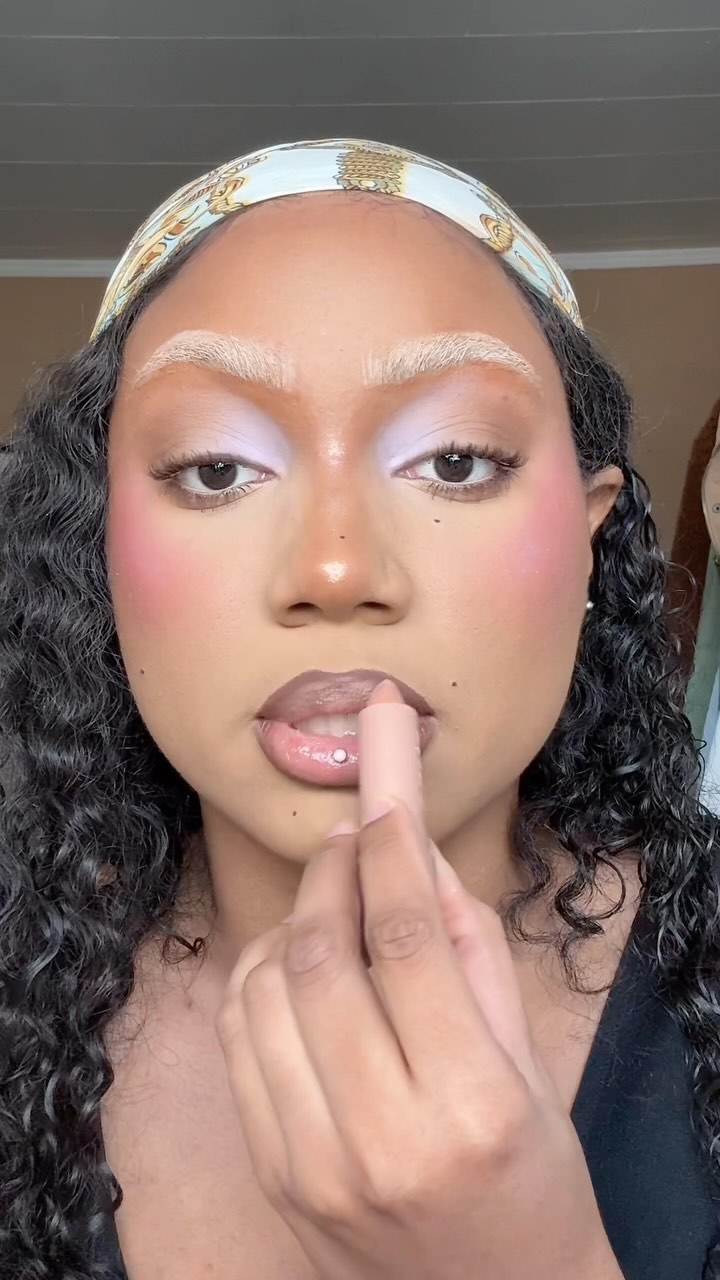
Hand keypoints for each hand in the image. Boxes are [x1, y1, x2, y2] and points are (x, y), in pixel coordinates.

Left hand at [216, 798, 622, 1279]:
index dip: (390, 857)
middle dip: (330, 875)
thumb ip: (474, 953)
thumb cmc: (533, 1182)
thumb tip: (417, 856)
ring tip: (326, 901)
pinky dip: (257, 980)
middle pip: (321, 960)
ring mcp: (313, 1165)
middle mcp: (382, 1139)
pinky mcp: (272, 1176)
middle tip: (349, 839)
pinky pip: (238, 1044)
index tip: (386, 811)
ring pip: (263, 993)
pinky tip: (292, 960)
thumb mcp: (531, 1064)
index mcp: (471, 1107)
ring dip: (290, 923)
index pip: (406, 944)